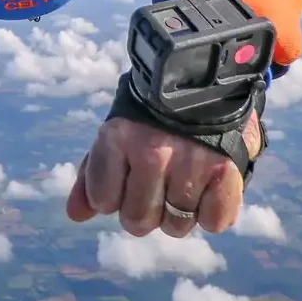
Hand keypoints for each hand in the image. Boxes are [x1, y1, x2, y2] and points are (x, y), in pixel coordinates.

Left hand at [65, 109, 262, 237]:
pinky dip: (212, 211)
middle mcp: (152, 153)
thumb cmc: (150, 110)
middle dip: (145, 209)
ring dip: (179, 211)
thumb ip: (93, 173)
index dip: (113, 194)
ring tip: (184, 180)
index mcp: (117, 138)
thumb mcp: (115, 132)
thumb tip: (75, 215)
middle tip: (156, 182)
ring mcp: (190, 163)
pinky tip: (208, 185)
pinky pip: (215, 221)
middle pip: (139, 222)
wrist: (203, 74)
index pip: (103, 200)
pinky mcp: (225, 169)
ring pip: (176, 226)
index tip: (125, 174)